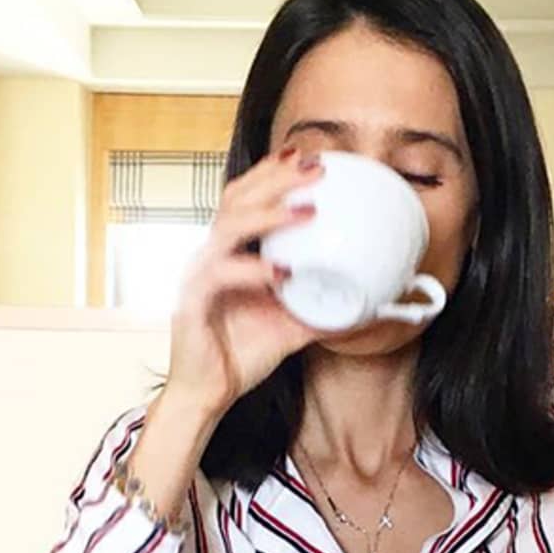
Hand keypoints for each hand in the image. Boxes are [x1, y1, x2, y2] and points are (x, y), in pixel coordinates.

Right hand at [164, 149, 325, 423]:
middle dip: (277, 178)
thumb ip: (318, 310)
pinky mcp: (192, 302)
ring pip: (228, 226)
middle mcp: (210, 255)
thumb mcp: (289, 328)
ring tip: (306, 209)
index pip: (248, 199)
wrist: (206, 395)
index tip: (309, 157)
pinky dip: (253, 270)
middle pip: (238, 198)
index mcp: (229, 254)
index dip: (274, 174)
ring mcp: (198, 275)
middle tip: (315, 167)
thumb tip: (361, 305)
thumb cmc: (237, 356)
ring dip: (268, 214)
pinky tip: (281, 272)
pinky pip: (221, 275)